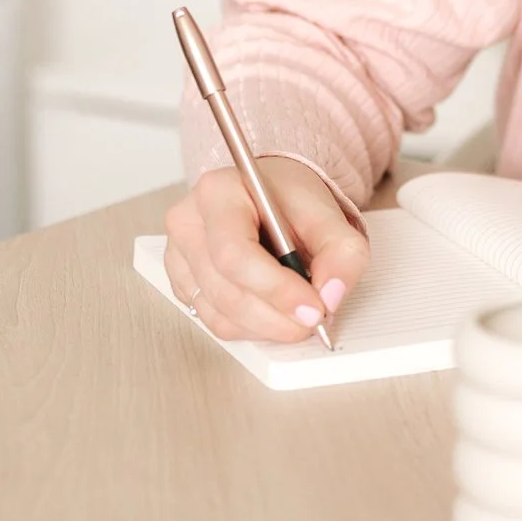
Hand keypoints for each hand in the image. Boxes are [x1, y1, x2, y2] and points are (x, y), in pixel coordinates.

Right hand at [162, 158, 368, 342]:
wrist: (271, 196)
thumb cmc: (289, 200)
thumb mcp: (328, 215)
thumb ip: (342, 253)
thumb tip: (332, 296)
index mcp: (218, 193)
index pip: (235, 253)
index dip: (276, 289)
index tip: (313, 308)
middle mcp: (189, 223)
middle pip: (226, 290)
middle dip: (276, 316)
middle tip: (313, 320)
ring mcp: (179, 255)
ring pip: (219, 313)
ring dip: (265, 326)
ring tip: (298, 316)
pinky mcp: (181, 282)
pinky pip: (213, 321)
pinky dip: (250, 327)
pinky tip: (273, 312)